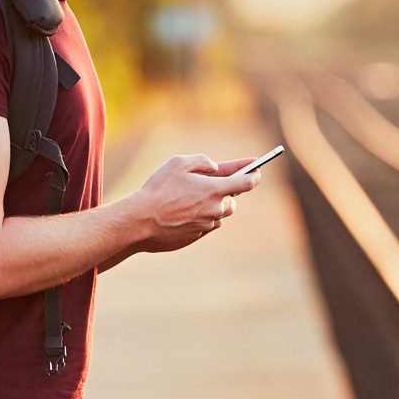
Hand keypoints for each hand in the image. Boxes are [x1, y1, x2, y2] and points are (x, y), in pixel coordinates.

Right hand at [131, 152, 261, 252]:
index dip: (254, 174)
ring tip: (194, 199)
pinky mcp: (196, 237)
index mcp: (215, 190)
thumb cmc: (158, 189)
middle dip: (227, 191)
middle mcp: (215, 210)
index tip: (257, 170)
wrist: (140, 221)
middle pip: (232, 200)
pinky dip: (201, 217)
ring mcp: (207, 225)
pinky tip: (183, 212)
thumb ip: (201, 161)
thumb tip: (214, 167)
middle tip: (214, 183)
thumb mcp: (178, 163)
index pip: (246, 182)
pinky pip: (206, 225)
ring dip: (213, 206)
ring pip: (219, 215)